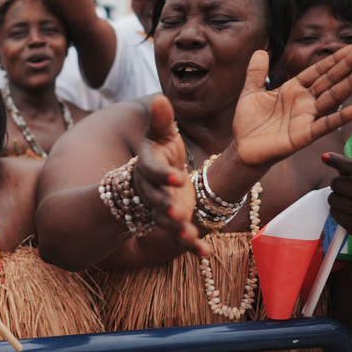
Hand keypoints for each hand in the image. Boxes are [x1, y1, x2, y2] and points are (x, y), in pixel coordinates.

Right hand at [133, 95, 209, 256]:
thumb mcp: (162, 134)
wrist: (155, 176)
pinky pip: (180, 235)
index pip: (151, 170)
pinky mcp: (172, 221)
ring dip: (177, 230)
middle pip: (155, 200)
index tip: (177, 177)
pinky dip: (191, 246)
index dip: (163, 175)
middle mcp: (149, 190)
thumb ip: (161, 120)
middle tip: (177, 213)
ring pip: (165, 222)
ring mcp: (159, 208)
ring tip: (190, 236)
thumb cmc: (162, 150)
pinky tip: (205, 254)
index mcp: (146, 166)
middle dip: (165, 207)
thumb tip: (161, 97)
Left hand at [234, 45, 351, 168]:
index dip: (337, 58)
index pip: (320, 70)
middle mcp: (305, 101)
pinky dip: (343, 116)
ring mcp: (307, 118)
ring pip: (334, 97)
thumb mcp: (250, 93)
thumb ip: (256, 73)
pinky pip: (326, 124)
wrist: (242, 149)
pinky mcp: (304, 135)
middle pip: (332, 79)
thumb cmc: (249, 123)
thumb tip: (259, 50)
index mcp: (294, 89)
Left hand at [323, 152, 351, 254]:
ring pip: (333, 198)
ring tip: (349, 201)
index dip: (340, 161)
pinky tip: (349, 213)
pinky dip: (337, 211)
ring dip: (336, 198)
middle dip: (337, 184)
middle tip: (345, 188)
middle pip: (339, 183)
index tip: (325, 156)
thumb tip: (339, 167)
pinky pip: (334, 213)